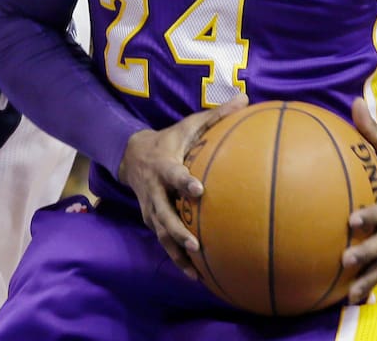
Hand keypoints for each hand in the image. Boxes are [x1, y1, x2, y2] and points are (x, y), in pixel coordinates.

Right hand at [117, 93, 247, 278]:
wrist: (131, 156)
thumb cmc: (169, 140)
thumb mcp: (188, 125)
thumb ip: (216, 116)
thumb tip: (246, 98)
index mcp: (164, 166)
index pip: (174, 175)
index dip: (183, 183)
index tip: (198, 191)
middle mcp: (154, 191)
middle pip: (163, 214)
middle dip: (177, 231)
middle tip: (195, 244)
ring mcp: (151, 209)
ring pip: (161, 234)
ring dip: (176, 253)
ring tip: (195, 270)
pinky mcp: (152, 220)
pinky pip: (164, 242)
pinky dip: (178, 260)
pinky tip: (197, 277)